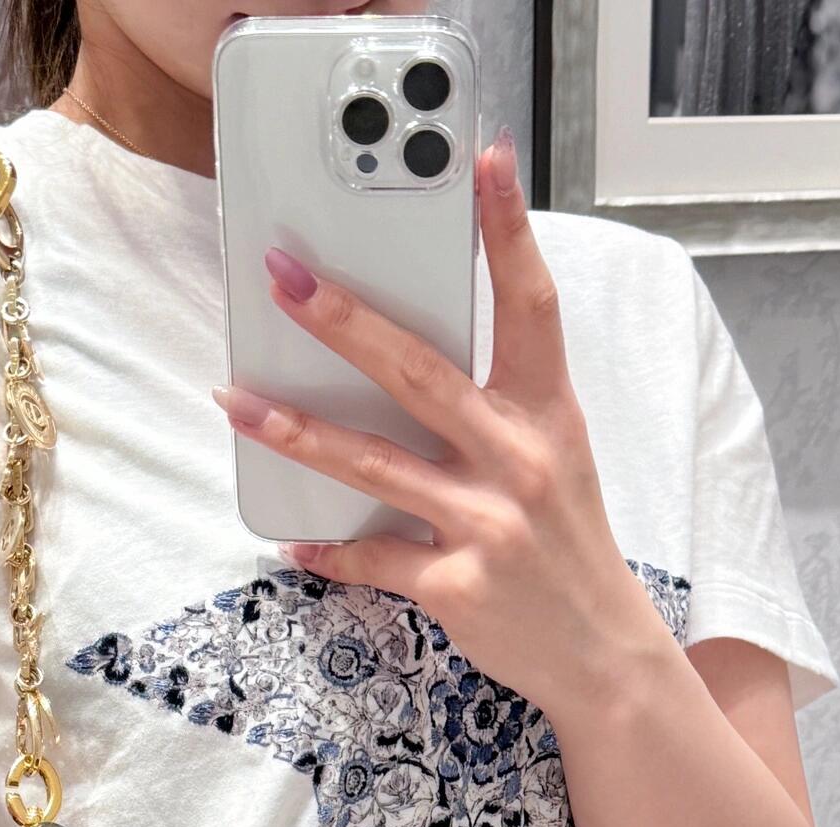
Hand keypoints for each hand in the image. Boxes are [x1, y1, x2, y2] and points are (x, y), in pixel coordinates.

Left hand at [211, 130, 675, 723]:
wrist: (600, 653)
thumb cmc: (566, 545)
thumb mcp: (554, 457)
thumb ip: (496, 404)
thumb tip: (404, 355)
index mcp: (548, 413)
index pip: (531, 304)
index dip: (508, 230)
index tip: (483, 161)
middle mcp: (519, 460)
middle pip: (420, 372)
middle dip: (345, 321)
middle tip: (285, 277)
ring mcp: (487, 525)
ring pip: (375, 464)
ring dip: (297, 431)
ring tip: (238, 400)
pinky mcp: (457, 586)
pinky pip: (373, 557)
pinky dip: (327, 549)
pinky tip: (290, 535)